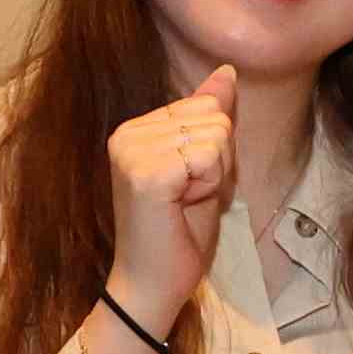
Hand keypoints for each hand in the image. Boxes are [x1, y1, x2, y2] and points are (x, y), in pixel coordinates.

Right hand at [104, 62, 237, 318]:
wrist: (154, 282)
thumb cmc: (180, 231)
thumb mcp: (205, 164)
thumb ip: (211, 116)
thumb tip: (226, 71)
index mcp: (136, 127)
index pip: (207, 107)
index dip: (217, 151)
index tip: (190, 184)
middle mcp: (126, 132)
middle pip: (215, 118)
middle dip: (219, 162)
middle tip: (189, 197)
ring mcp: (132, 150)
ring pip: (216, 135)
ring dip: (215, 176)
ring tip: (184, 202)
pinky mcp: (145, 172)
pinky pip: (210, 157)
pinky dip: (209, 186)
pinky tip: (182, 206)